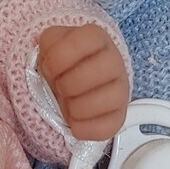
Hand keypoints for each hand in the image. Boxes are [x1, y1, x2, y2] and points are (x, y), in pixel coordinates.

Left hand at [38, 23, 129, 140]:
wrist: (70, 82)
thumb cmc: (62, 62)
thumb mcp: (50, 44)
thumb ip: (49, 43)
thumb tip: (51, 54)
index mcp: (97, 39)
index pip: (88, 39)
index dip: (61, 56)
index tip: (51, 67)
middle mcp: (114, 61)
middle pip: (100, 70)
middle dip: (69, 84)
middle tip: (60, 87)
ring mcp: (121, 89)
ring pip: (109, 99)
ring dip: (77, 107)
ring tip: (68, 104)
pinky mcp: (119, 116)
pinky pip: (108, 127)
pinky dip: (84, 128)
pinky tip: (74, 121)